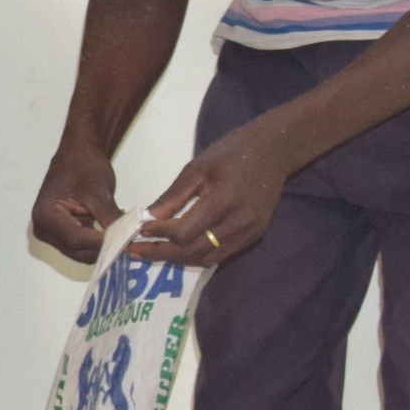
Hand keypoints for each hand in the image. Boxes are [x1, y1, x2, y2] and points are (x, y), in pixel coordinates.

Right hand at [30, 143, 121, 264]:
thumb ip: (109, 217)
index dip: (101, 243)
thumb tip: (126, 239)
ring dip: (102, 248)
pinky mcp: (62, 235)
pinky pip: (82, 247)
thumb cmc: (83, 167)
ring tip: (123, 237)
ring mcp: (51, 234)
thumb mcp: (98, 190)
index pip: (75, 239)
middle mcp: (43, 230)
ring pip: (80, 253)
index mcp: (45, 216)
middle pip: (76, 250)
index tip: (126, 241)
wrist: (77, 155)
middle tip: (130, 242)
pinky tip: (114, 234)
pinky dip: (99, 244)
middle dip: (103, 248)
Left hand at [131, 129, 288, 266]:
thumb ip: (173, 197)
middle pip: (195, 251)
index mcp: (224, 201)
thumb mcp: (196, 168)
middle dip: (162, 253)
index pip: (185, 232)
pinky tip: (180, 250)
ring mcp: (251, 231)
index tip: (140, 230)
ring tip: (153, 253)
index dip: (160, 234)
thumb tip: (147, 219)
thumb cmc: (231, 153)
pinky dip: (198, 255)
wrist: (274, 151)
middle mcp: (240, 222)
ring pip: (208, 258)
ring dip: (179, 259)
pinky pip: (222, 254)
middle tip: (136, 252)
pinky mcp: (256, 235)